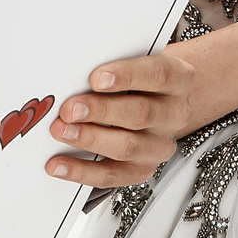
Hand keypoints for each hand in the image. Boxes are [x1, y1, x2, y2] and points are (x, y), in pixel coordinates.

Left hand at [47, 51, 197, 187]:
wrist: (162, 102)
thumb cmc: (142, 79)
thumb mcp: (136, 61)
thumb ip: (112, 66)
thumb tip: (74, 75)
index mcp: (178, 79)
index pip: (157, 75)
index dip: (126, 76)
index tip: (96, 78)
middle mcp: (174, 114)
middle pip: (141, 114)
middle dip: (101, 111)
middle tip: (70, 109)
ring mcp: (160, 145)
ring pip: (128, 147)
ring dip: (90, 139)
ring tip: (61, 131)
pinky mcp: (142, 169)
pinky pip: (112, 176)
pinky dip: (82, 171)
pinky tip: (59, 164)